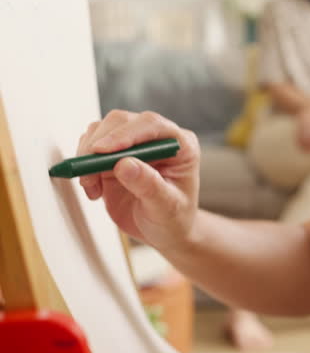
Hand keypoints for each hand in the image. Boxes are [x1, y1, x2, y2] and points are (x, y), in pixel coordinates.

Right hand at [76, 110, 200, 250]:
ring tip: (92, 187)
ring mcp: (134, 143)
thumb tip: (124, 164)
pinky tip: (93, 188)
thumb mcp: (167, 208)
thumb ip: (149, 186)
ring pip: (102, 130)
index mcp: (181, 144)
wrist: (163, 231)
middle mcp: (157, 138)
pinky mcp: (113, 154)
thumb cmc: (173, 219)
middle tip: (88, 172)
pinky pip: (91, 147)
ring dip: (88, 156)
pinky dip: (84, 165)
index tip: (102, 150)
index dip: (125, 134)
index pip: (152, 125)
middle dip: (99, 145)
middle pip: (121, 121)